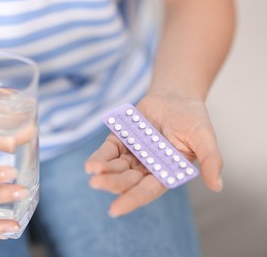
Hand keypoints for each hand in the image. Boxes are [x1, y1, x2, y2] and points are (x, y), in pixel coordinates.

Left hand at [85, 94, 222, 216]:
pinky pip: (109, 151)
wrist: (176, 97)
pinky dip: (100, 157)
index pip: (147, 190)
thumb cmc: (193, 119)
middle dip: (112, 183)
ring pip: (115, 167)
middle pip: (127, 180)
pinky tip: (90, 164)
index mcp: (165, 172)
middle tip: (97, 184)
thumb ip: (211, 160)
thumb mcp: (205, 138)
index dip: (132, 199)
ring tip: (93, 173)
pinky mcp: (121, 139)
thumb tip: (217, 186)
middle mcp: (146, 167)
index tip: (115, 210)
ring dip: (104, 171)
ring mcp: (132, 154)